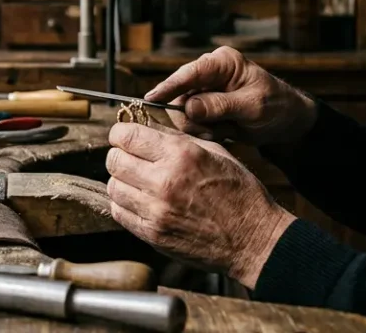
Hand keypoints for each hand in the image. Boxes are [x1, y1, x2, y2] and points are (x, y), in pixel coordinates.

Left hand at [106, 121, 295, 288]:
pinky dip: (125, 204)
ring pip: (113, 186)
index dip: (120, 133)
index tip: (124, 136)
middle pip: (113, 160)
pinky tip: (141, 201)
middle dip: (120, 155)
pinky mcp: (152, 234)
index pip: (126, 135)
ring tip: (138, 181)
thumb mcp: (214, 152)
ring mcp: (156, 210)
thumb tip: (145, 127)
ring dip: (122, 180)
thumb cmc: (239, 193)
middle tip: (131, 158)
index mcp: (181, 155)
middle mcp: (164, 181)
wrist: (253, 239)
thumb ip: (176, 139)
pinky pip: (120, 212)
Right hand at [147, 46, 317, 145]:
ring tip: (222, 132)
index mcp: (222, 62)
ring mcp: (205, 90)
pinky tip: (221, 133)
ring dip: (198, 126)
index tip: (150, 100)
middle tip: (210, 131)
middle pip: (180, 94)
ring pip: (183, 110)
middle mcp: (209, 72)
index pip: (189, 73)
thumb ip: (220, 106)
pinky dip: (203, 131)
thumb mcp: (253, 107)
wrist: (289, 123)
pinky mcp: (204, 106)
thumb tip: (188, 107)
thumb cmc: (277, 108)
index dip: (168, 87)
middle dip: (190, 116)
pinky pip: (191, 121)